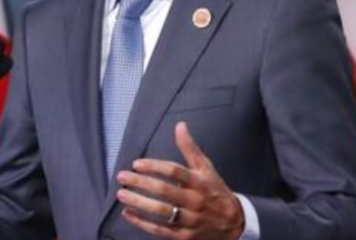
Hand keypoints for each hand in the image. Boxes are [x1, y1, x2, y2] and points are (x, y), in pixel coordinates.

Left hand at [114, 122, 244, 239]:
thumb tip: (180, 125)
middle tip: (122, 177)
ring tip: (121, 194)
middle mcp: (194, 201)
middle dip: (140, 183)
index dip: (154, 167)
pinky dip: (142, 223)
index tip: (136, 164)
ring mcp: (189, 220)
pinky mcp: (184, 235)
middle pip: (164, 191)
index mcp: (199, 182)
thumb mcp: (206, 168)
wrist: (234, 223)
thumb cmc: (215, 191)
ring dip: (138, 203)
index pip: (174, 171)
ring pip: (160, 212)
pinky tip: (128, 214)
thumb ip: (190, 148)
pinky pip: (160, 230)